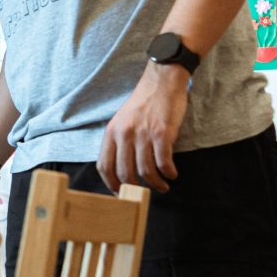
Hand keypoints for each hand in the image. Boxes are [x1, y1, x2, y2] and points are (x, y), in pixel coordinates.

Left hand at [98, 62, 188, 193]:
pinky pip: (163, 162)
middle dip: (134, 188)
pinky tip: (172, 174)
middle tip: (143, 193)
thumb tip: (120, 170)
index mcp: (111, 132)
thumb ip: (119, 142)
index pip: (104, 166)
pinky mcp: (162, 133)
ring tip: (163, 186)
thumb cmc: (143, 104)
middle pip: (124, 172)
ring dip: (155, 184)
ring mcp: (143, 134)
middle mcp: (124, 134)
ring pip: (145, 170)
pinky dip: (168, 173)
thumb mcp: (122, 121)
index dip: (111, 184)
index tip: (120, 193)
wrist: (161, 82)